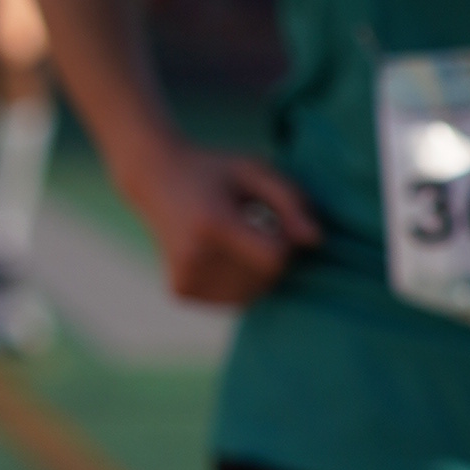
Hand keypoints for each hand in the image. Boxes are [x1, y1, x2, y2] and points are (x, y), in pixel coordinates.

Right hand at [130, 138, 319, 307]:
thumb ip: (291, 200)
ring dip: (256, 270)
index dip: (285, 241)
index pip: (275, 258)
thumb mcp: (254, 170)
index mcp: (212, 224)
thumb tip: (315, 240)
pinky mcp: (179, 291)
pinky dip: (238, 280)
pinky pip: (233, 299)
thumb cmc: (215, 172)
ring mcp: (183, 278)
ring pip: (252, 293)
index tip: (270, 218)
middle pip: (266, 278)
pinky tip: (221, 254)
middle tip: (249, 224)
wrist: (154, 179)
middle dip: (271, 255)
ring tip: (234, 237)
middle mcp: (193, 257)